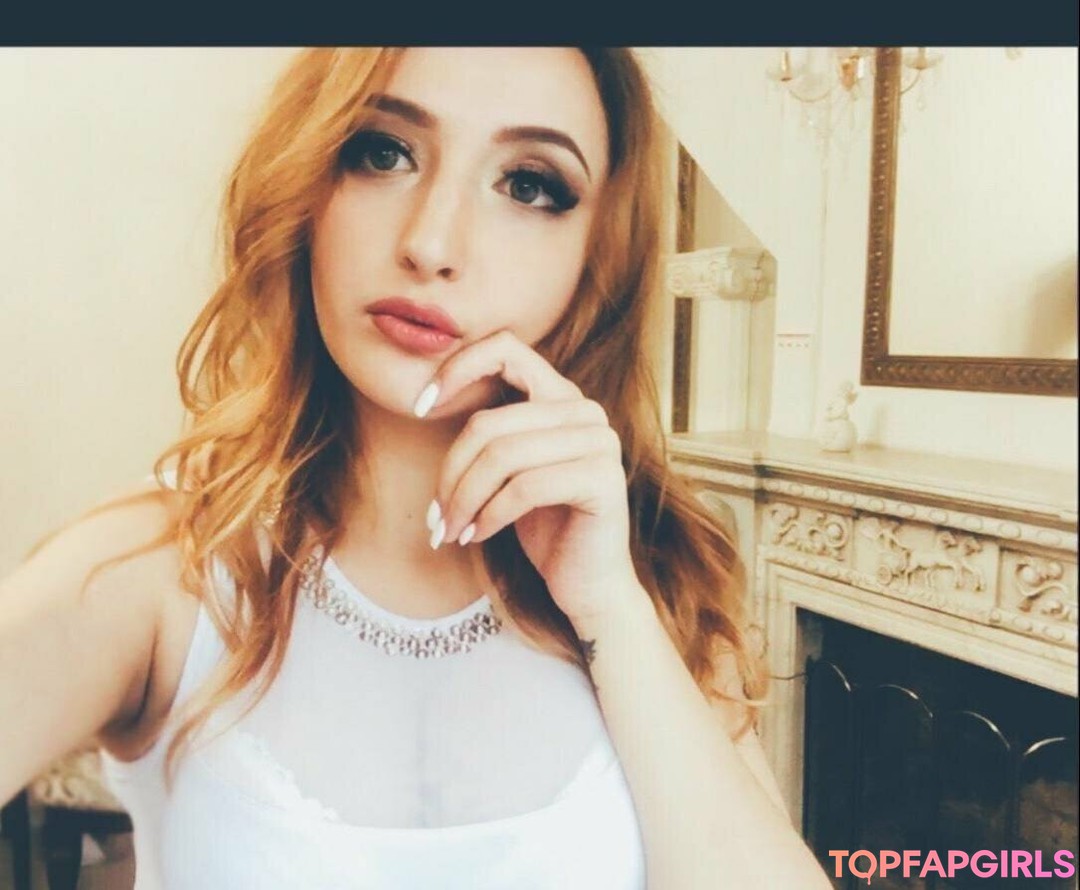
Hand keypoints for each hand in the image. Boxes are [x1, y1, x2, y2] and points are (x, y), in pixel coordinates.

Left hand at [415, 329, 645, 627]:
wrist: (588, 584)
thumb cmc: (543, 526)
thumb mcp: (508, 471)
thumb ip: (489, 432)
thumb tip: (427, 400)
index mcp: (561, 395)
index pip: (505, 348)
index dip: (457, 369)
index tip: (420, 408)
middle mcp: (585, 410)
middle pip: (489, 423)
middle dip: (450, 474)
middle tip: (436, 517)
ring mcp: (599, 441)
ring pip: (502, 456)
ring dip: (464, 500)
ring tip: (451, 532)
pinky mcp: (603, 479)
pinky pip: (525, 488)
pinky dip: (490, 515)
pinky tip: (477, 536)